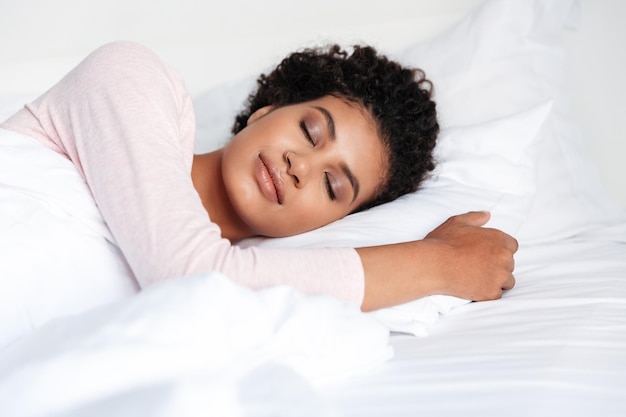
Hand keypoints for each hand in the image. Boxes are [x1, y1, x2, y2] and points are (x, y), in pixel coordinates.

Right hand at [358, 211, 517, 310]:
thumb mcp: (457, 222)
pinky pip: (496, 294)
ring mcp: (499, 276)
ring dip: (496, 280)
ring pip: (507, 281)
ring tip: (478, 279)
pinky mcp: (492, 292)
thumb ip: (474, 217)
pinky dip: (487, 293)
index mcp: (498, 238)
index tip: (487, 255)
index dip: (499, 250)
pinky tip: (474, 287)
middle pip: (509, 264)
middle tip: (478, 267)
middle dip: (497, 266)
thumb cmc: (443, 243)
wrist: (434, 265)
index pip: (512, 246)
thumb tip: (486, 215)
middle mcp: (503, 256)